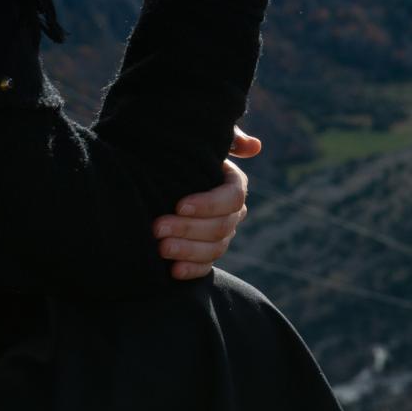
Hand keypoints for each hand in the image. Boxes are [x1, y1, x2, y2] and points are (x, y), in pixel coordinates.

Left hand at [152, 128, 262, 279]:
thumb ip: (225, 139)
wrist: (160, 181)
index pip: (232, 198)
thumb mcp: (199, 143)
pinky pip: (205, 267)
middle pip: (221, 226)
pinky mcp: (206, 255)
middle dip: (188, 228)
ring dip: (187, 250)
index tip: (179, 205)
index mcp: (233, 185)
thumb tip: (254, 146)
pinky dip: (190, 270)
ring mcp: (222, 236)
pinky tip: (171, 270)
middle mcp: (233, 213)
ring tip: (160, 248)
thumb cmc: (181, 156)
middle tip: (157, 228)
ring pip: (214, 248)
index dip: (208, 204)